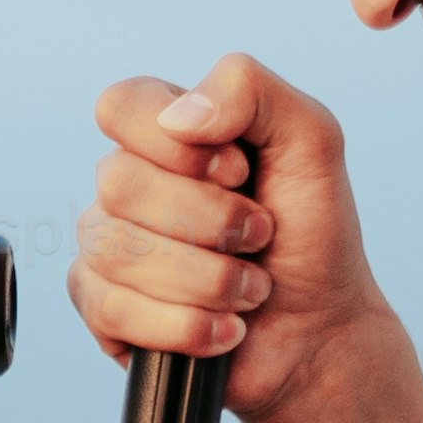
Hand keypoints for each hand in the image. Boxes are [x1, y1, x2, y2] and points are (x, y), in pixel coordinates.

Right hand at [74, 54, 389, 422]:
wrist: (321, 330)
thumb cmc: (313, 235)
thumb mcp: (312, 141)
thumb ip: (251, 92)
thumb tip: (179, 117)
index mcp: (165, 134)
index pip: (121, 106)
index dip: (179, 145)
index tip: (240, 173)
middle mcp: (127, 185)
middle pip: (119, 184)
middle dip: (210, 222)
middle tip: (259, 237)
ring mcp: (106, 246)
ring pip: (119, 252)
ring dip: (209, 280)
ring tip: (251, 289)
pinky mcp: (102, 308)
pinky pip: (112, 309)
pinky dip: (186, 326)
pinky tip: (223, 329)